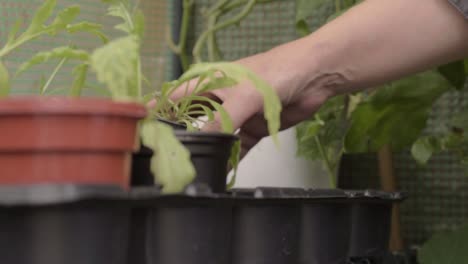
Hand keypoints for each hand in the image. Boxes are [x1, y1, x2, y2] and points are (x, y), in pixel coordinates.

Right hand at [166, 43, 333, 157]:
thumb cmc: (277, 72)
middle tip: (166, 157)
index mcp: (210, 82)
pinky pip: (237, 147)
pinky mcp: (253, 128)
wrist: (314, 77)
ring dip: (206, 150)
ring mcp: (236, 115)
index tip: (140, 128)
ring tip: (191, 168)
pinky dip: (230, 158)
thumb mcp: (245, 95)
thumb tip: (200, 140)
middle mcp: (219, 99)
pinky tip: (221, 172)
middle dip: (181, 136)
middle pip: (193, 119)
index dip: (158, 109)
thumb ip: (223, 118)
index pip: (176, 95)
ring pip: (214, 136)